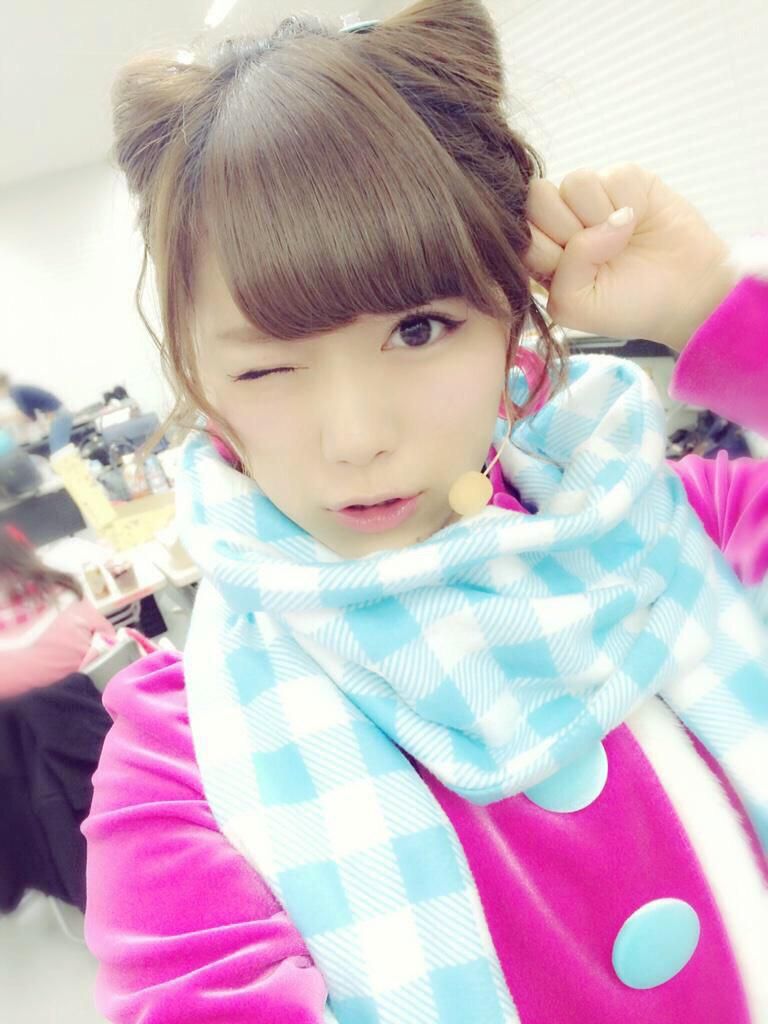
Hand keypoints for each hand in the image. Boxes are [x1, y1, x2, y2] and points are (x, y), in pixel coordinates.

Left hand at [523, 164, 736, 351]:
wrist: (687, 294)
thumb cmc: (629, 305)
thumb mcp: (579, 306)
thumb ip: (564, 270)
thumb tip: (596, 224)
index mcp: (543, 253)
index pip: (519, 231)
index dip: (544, 247)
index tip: (568, 269)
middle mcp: (563, 221)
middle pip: (537, 197)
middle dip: (568, 228)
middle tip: (598, 252)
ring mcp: (593, 198)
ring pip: (575, 182)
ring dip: (602, 215)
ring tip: (622, 239)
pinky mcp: (625, 179)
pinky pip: (613, 175)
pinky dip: (630, 203)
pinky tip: (640, 222)